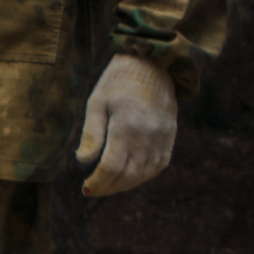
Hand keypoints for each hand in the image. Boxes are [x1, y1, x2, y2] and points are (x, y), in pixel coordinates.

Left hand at [76, 55, 177, 196]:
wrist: (153, 64)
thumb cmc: (118, 82)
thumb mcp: (97, 102)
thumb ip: (91, 133)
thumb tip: (82, 161)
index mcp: (127, 126)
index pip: (112, 166)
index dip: (98, 182)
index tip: (86, 188)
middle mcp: (148, 134)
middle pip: (129, 174)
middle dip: (109, 187)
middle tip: (92, 190)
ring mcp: (163, 135)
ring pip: (145, 172)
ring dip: (125, 184)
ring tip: (107, 185)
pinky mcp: (170, 134)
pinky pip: (159, 164)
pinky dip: (143, 175)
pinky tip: (128, 177)